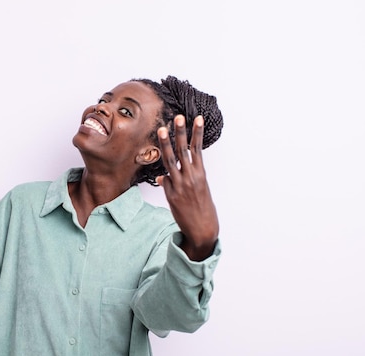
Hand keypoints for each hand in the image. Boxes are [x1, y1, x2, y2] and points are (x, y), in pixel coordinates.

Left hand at [156, 115, 218, 260]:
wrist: (203, 229)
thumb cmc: (202, 209)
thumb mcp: (197, 191)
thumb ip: (182, 180)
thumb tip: (163, 177)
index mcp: (200, 174)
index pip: (197, 149)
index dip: (196, 133)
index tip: (196, 118)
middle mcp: (191, 177)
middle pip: (183, 151)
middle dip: (181, 133)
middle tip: (178, 117)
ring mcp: (181, 185)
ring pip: (171, 161)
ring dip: (167, 144)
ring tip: (163, 130)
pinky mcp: (172, 195)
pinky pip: (165, 181)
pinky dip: (163, 178)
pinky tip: (162, 178)